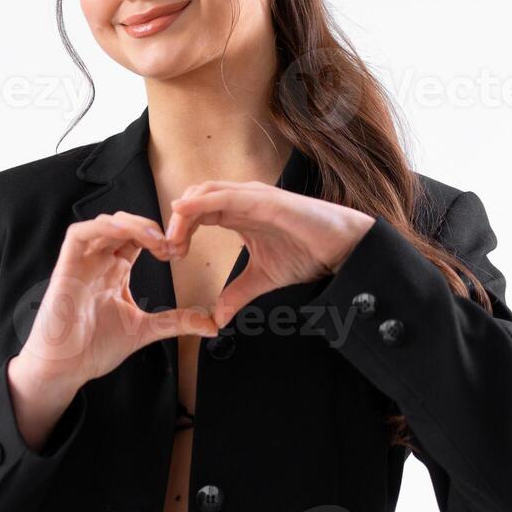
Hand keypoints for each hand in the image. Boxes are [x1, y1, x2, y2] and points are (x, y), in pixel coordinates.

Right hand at [18, 212, 219, 390]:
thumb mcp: (144, 330)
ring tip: (155, 238)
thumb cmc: (94, 348)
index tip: (180, 251)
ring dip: (132, 224)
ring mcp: (82, 262)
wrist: (64, 368)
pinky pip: (79, 233)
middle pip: (124, 226)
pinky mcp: (66, 267)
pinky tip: (124, 233)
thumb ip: (175, 322)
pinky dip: (102, 227)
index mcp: (114, 271)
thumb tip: (211, 324)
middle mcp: (98, 262)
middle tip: (171, 242)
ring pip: (105, 224)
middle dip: (150, 227)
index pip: (137, 239)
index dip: (160, 238)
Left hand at [164, 181, 376, 328]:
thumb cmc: (307, 254)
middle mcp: (242, 200)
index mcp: (237, 214)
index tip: (171, 255)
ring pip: (205, 193)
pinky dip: (201, 201)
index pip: (196, 213)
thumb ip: (237, 293)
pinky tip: (183, 211)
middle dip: (175, 223)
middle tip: (168, 250)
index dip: (179, 231)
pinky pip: (226, 195)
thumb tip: (218, 318)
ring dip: (183, 214)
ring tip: (173, 239)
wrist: (342, 250)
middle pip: (194, 200)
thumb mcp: (262, 278)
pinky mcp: (265, 199)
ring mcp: (253, 196)